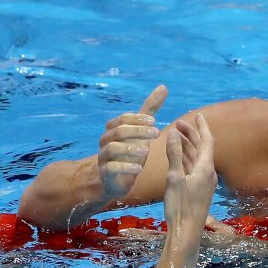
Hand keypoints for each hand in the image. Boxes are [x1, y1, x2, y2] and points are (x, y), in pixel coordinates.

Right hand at [96, 85, 167, 199]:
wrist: (117, 180)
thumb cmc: (130, 152)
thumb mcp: (141, 130)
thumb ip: (150, 110)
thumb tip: (163, 87)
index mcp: (113, 129)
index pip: (123, 119)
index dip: (138, 119)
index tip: (155, 122)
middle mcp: (105, 141)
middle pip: (118, 131)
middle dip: (138, 131)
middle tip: (156, 134)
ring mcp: (103, 157)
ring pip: (112, 148)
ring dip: (130, 149)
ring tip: (147, 152)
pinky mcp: (105, 173)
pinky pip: (111, 168)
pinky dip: (125, 167)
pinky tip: (139, 169)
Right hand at [163, 113, 217, 241]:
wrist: (187, 232)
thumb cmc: (180, 207)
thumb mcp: (174, 178)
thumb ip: (174, 154)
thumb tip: (174, 132)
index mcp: (205, 168)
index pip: (207, 140)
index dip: (201, 126)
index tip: (197, 114)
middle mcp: (208, 173)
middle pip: (202, 148)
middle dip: (191, 134)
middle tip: (179, 123)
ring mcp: (204, 182)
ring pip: (197, 158)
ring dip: (188, 146)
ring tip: (176, 136)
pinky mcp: (198, 190)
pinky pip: (193, 168)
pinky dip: (186, 158)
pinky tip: (178, 157)